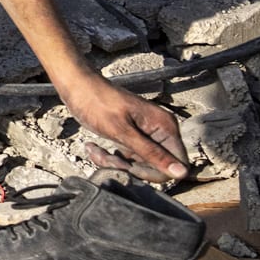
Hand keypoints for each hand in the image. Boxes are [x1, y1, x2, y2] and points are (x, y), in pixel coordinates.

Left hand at [61, 75, 189, 180]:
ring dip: (115, 164)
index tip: (129, 167)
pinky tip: (95, 149)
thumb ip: (151, 153)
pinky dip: (110, 159)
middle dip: (129, 168)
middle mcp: (161, 132)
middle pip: (156, 168)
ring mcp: (147, 136)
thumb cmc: (97, 103)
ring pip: (139, 166)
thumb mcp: (122, 131)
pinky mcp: (132, 139)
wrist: (77, 86)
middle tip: (107, 158)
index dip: (154, 173)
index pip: (177, 165)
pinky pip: (127, 160)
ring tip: (96, 151)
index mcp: (165, 127)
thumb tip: (182, 173)